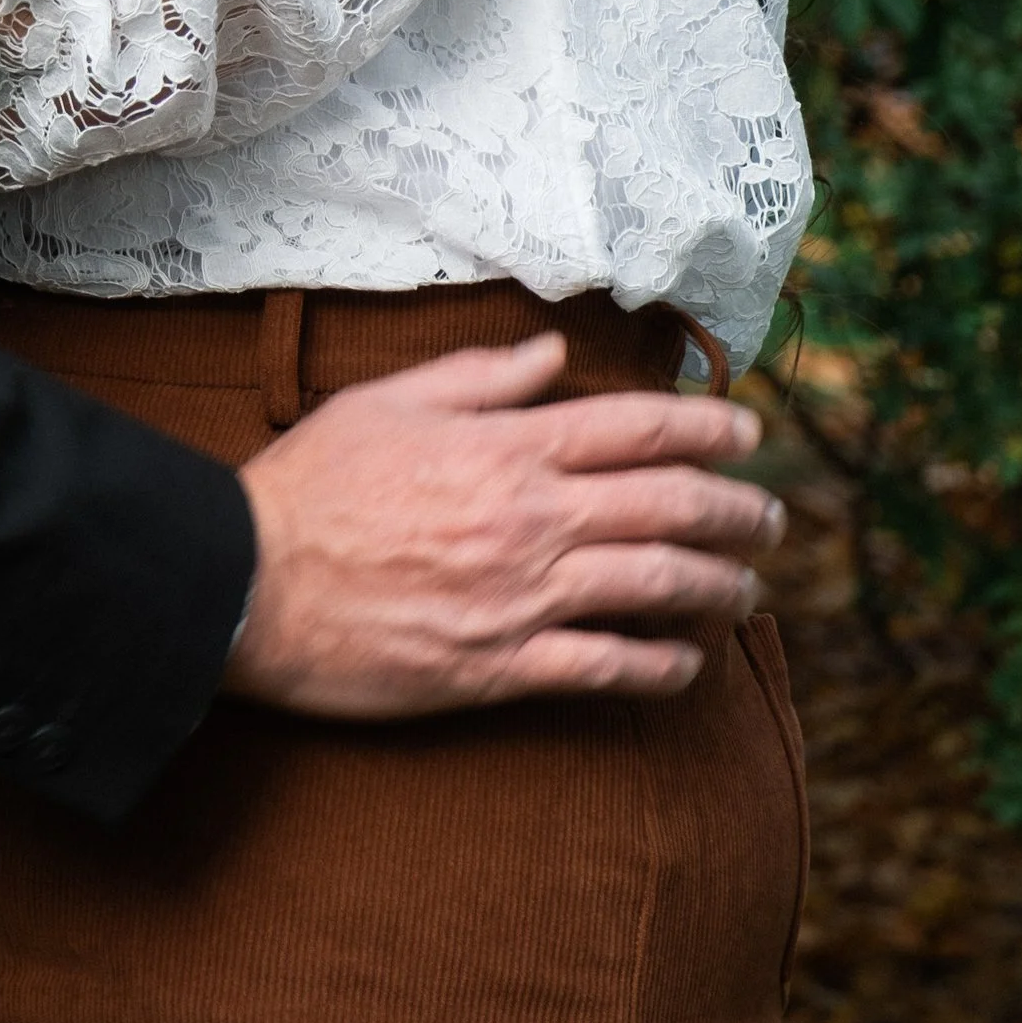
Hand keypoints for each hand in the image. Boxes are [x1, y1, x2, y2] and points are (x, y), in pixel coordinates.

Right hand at [227, 333, 782, 714]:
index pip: (635, 428)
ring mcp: (521, 598)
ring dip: (717, 584)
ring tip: (747, 585)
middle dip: (736, 508)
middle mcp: (530, 520)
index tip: (748, 432)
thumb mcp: (388, 403)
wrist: (250, 584)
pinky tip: (685, 664)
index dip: (706, 428)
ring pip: (655, 587)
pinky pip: (605, 668)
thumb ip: (478, 377)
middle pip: (667, 507)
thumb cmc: (312, 487)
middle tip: (772, 515)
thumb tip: (551, 354)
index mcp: (506, 449)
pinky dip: (659, 666)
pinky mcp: (500, 667)